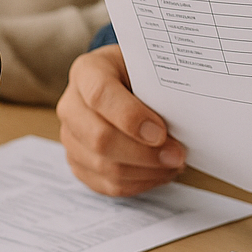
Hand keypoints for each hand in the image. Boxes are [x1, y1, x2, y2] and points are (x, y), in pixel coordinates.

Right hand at [57, 45, 185, 195]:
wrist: (124, 83)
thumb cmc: (139, 75)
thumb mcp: (149, 67)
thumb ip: (158, 89)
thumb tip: (181, 121)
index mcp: (87, 72)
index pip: (100, 95)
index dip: (130, 117)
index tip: (161, 133)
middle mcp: (71, 105)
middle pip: (99, 138)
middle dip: (145, 153)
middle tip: (177, 155)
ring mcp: (70, 137)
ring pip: (104, 166)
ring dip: (146, 171)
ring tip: (172, 164)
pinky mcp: (78, 163)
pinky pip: (107, 184)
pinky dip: (139, 183)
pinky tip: (158, 173)